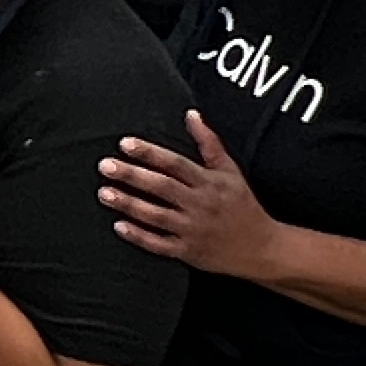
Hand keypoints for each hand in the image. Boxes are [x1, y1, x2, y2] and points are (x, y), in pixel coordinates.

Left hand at [101, 112, 278, 273]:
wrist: (261, 247)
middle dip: (131, 176)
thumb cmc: (242, 204)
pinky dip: (139, 236)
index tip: (125, 144)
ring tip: (104, 193)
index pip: (175, 164)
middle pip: (161, 187)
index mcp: (209, 182)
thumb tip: (191, 114)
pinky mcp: (188, 251)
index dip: (149, 153)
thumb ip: (208, 142)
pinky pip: (159, 244)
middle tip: (105, 166)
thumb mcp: (230, 170)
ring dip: (128, 204)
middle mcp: (200, 204)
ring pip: (156, 215)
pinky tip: (118, 226)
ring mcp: (192, 229)